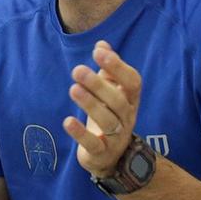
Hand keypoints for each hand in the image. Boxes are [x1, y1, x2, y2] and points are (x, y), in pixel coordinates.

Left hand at [65, 41, 140, 177]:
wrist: (110, 155)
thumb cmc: (108, 114)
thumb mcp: (110, 90)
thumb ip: (108, 68)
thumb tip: (101, 44)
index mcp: (131, 100)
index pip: (133, 82)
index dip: (118, 67)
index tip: (98, 53)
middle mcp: (127, 118)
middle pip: (118, 101)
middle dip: (98, 85)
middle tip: (77, 70)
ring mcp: (116, 137)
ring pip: (108, 121)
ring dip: (90, 104)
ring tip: (73, 89)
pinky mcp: (101, 152)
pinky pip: (93, 144)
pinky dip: (80, 134)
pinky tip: (67, 121)